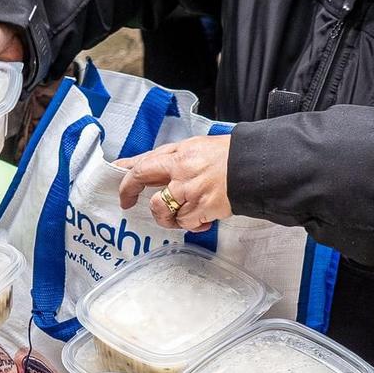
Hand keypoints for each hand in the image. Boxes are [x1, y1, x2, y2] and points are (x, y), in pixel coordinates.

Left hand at [116, 134, 232, 231]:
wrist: (255, 168)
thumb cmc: (230, 157)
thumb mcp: (199, 147)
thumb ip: (175, 157)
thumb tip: (153, 165)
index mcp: (180, 154)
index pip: (145, 160)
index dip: (127, 170)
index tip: (118, 174)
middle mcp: (181, 171)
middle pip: (142, 179)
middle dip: (128, 191)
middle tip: (127, 203)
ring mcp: (190, 191)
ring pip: (160, 208)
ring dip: (164, 217)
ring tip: (176, 216)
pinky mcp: (202, 209)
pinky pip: (184, 223)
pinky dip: (189, 225)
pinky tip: (200, 221)